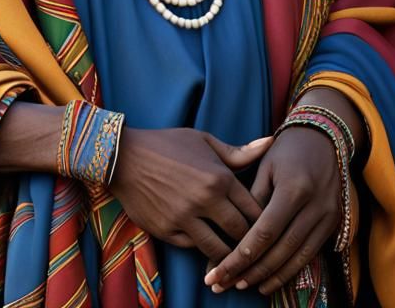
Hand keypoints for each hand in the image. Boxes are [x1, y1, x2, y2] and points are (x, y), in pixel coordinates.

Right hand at [109, 128, 271, 263]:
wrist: (123, 155)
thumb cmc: (167, 144)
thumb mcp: (203, 141)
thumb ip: (238, 152)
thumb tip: (271, 143)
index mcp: (219, 177)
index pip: (254, 209)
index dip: (263, 220)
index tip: (265, 224)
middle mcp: (205, 199)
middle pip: (241, 233)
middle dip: (249, 240)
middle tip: (252, 243)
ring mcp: (184, 218)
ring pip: (219, 250)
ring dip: (228, 253)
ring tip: (232, 252)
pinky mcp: (166, 231)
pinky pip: (193, 248)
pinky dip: (201, 248)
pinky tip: (205, 245)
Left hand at [203, 126, 341, 295]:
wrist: (322, 139)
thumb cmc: (286, 150)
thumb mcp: (264, 167)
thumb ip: (252, 200)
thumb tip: (229, 233)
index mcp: (293, 189)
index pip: (265, 231)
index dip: (242, 255)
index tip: (219, 269)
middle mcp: (314, 206)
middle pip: (280, 250)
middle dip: (250, 271)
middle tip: (224, 283)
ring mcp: (327, 217)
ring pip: (296, 258)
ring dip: (269, 276)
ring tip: (242, 285)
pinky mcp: (333, 224)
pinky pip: (310, 256)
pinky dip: (289, 272)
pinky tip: (269, 281)